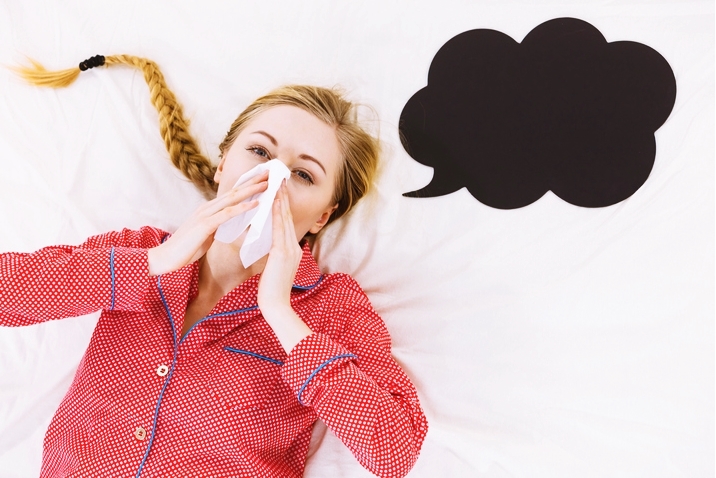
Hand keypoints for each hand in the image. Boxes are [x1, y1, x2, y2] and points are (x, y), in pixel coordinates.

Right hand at [147, 171, 268, 275]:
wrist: (166, 258)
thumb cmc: (186, 249)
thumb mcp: (207, 235)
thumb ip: (218, 227)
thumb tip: (230, 225)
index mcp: (208, 210)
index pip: (232, 195)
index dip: (248, 186)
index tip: (263, 180)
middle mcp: (207, 208)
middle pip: (235, 191)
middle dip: (253, 182)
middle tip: (271, 173)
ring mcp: (205, 214)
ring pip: (233, 199)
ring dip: (252, 190)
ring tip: (268, 184)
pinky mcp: (205, 225)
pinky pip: (227, 214)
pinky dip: (243, 208)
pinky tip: (256, 204)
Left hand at [257, 181, 302, 312]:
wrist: (276, 306)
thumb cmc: (271, 292)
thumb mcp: (274, 270)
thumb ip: (275, 257)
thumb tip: (270, 249)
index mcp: (292, 251)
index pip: (286, 224)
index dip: (282, 206)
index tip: (278, 190)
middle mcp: (294, 247)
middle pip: (288, 217)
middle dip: (283, 197)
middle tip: (279, 178)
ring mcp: (290, 249)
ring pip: (284, 219)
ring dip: (280, 199)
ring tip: (276, 183)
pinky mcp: (283, 253)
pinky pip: (279, 228)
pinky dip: (276, 213)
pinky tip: (273, 201)